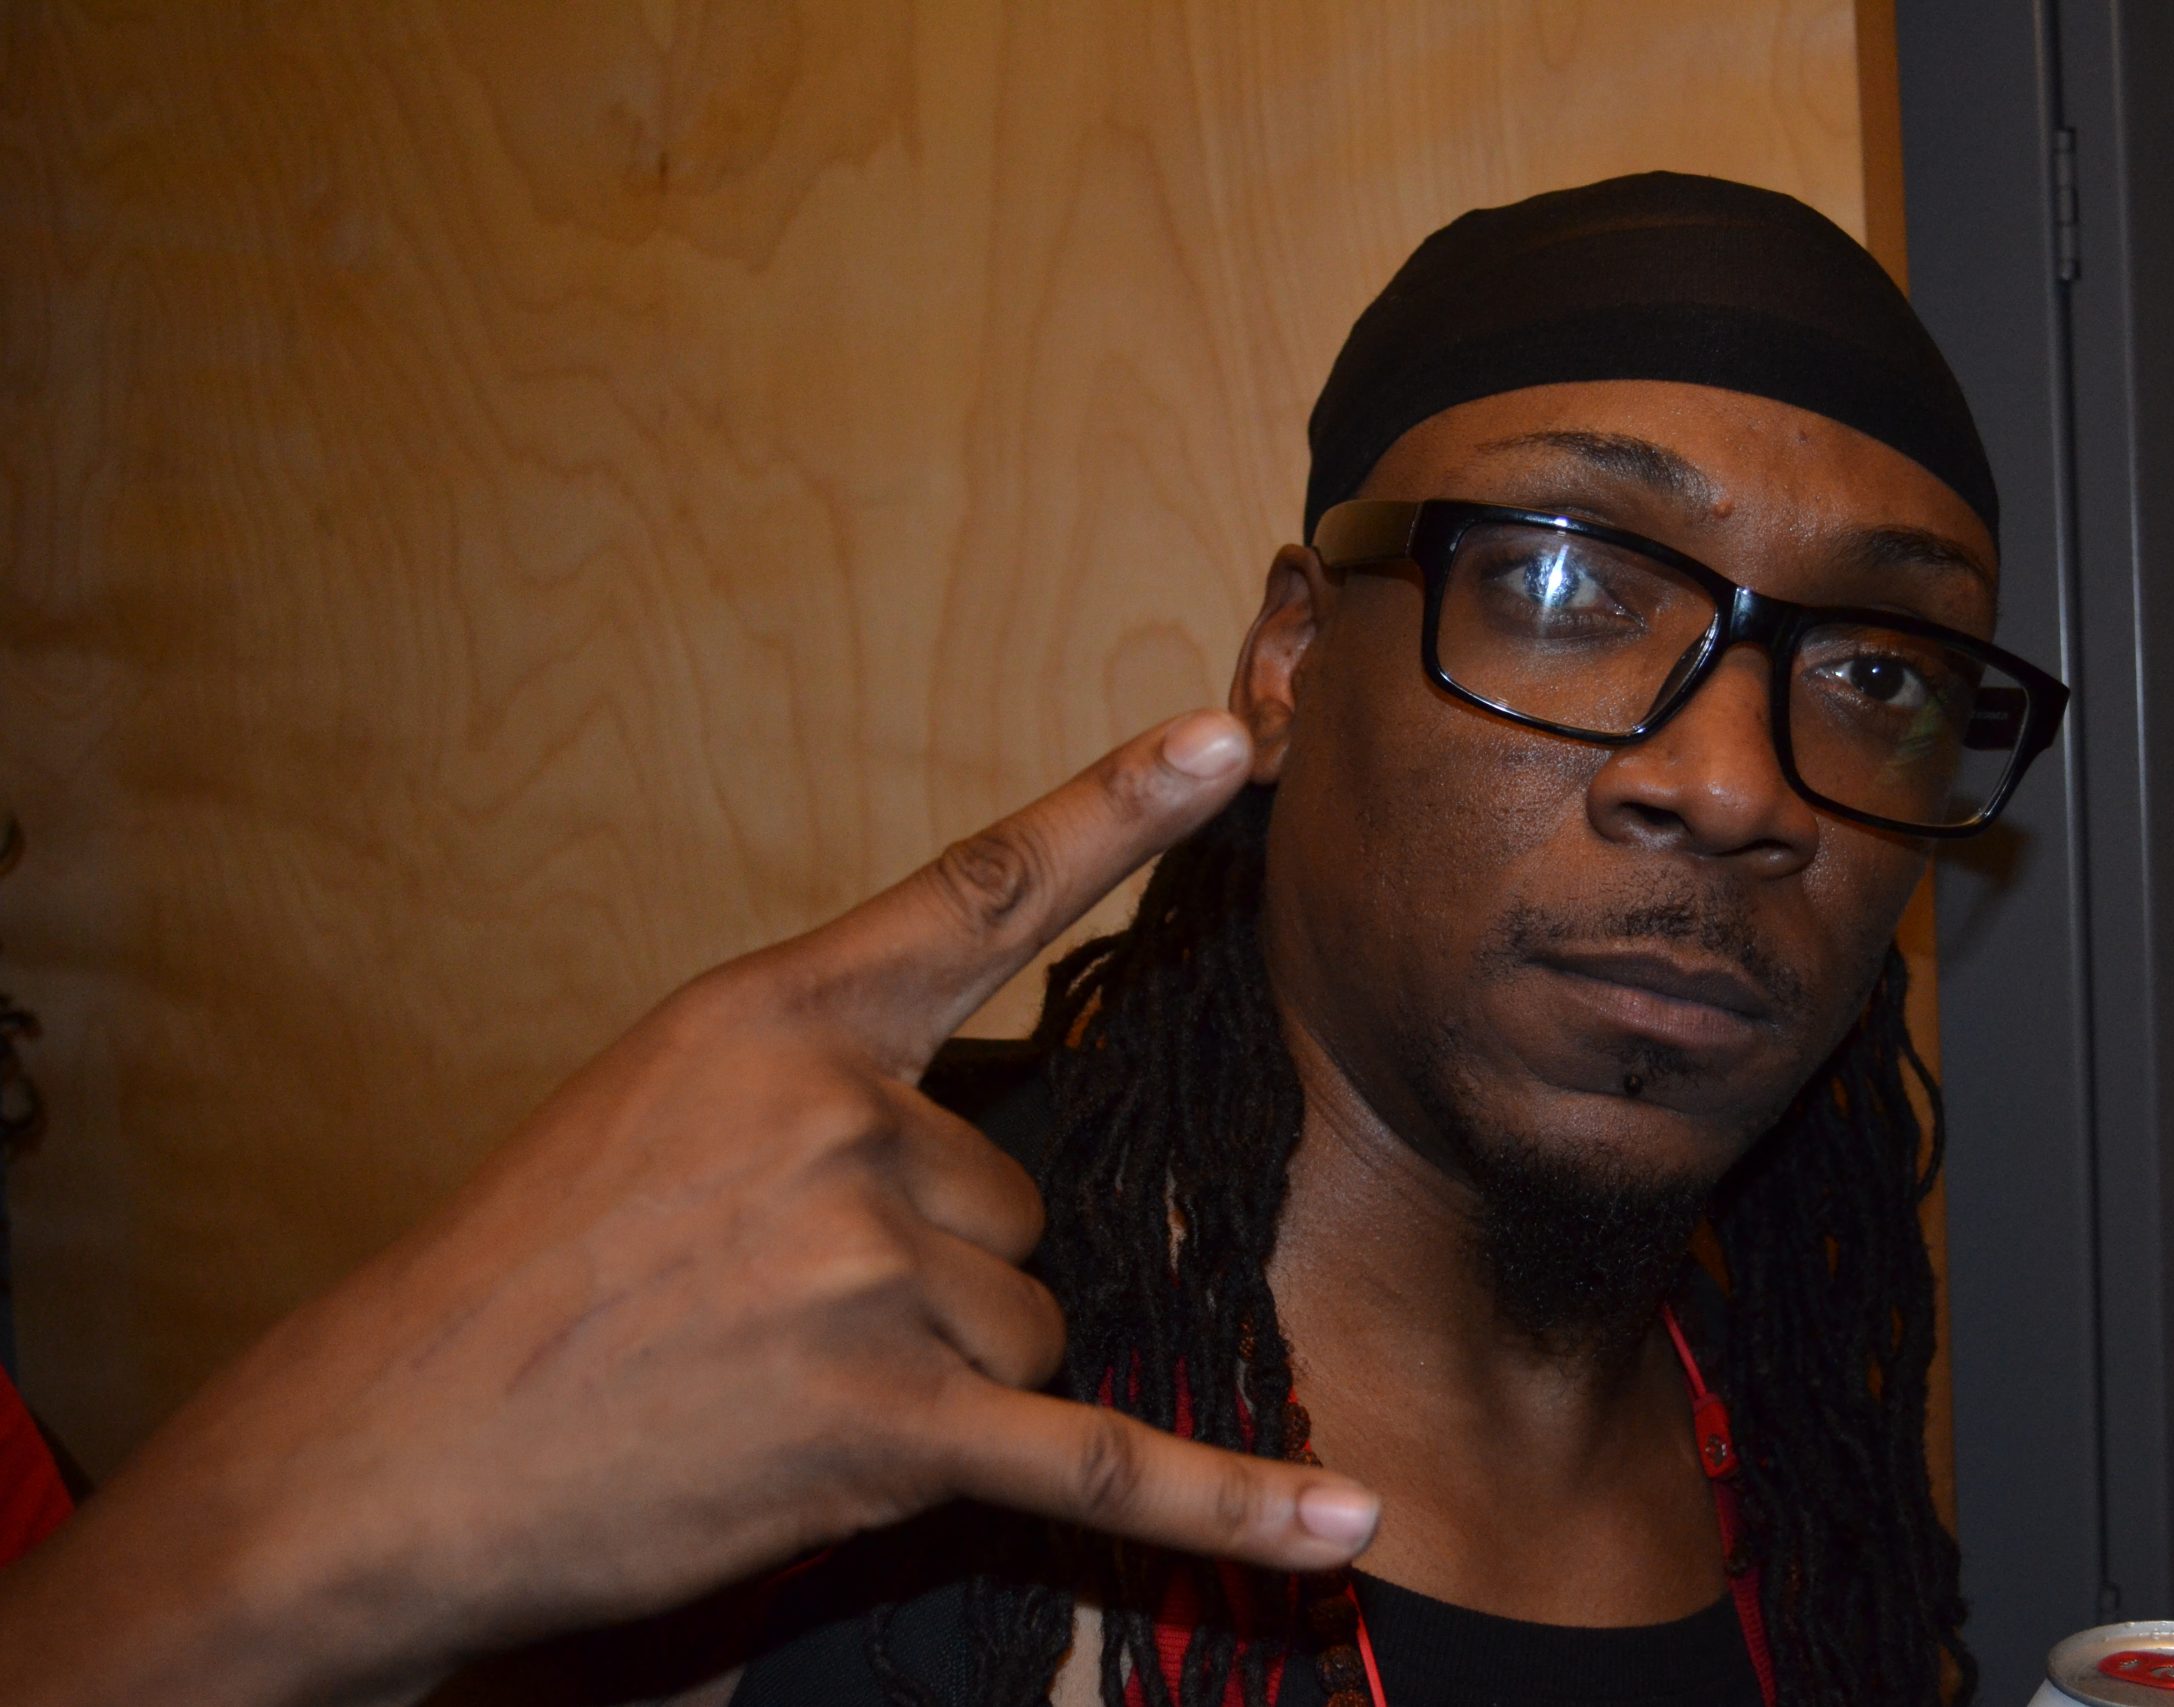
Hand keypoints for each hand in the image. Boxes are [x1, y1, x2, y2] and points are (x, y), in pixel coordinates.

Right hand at [0, 710, 1376, 1706]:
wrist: (391, 1447)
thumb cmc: (527, 1272)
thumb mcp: (657, 1100)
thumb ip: (826, 1082)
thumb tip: (980, 1148)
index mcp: (781, 1017)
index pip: (981, 891)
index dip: (1116, 810)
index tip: (1228, 738)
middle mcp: (842, 1121)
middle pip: (1021, 1196)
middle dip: (936, 1267)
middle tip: (779, 1305)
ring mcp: (869, 1271)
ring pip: (1030, 1323)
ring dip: (946, 1376)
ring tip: (783, 1383)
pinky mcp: (887, 1428)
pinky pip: (1097, 1467)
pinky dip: (1222, 1511)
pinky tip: (1336, 1527)